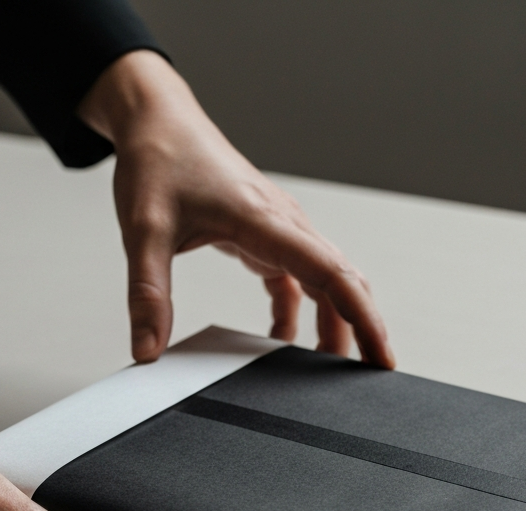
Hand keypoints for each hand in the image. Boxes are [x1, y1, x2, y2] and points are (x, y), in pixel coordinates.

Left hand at [78, 50, 394, 367]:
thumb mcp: (144, 232)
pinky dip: (297, 313)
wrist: (156, 121)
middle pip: (341, 282)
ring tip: (328, 369)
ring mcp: (278, 229)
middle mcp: (283, 223)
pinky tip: (281, 341)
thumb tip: (146, 348)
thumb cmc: (159, 160)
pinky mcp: (264, 236)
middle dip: (362, 330)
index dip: (363, 319)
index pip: (332, 274)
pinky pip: (296, 280)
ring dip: (333, 324)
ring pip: (325, 282)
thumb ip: (148, 295)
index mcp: (265, 220)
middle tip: (371, 375)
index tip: (381, 355)